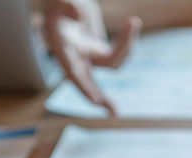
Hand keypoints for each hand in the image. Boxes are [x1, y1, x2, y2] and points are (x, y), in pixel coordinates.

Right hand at [44, 0, 141, 116]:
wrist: (64, 1)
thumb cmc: (58, 0)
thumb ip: (68, 6)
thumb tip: (80, 16)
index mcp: (61, 49)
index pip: (72, 72)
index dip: (83, 87)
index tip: (94, 99)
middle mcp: (76, 57)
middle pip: (89, 82)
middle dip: (100, 98)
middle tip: (114, 113)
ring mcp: (89, 54)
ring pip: (112, 62)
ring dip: (126, 46)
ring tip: (133, 21)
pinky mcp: (100, 49)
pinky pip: (118, 52)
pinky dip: (128, 41)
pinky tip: (133, 25)